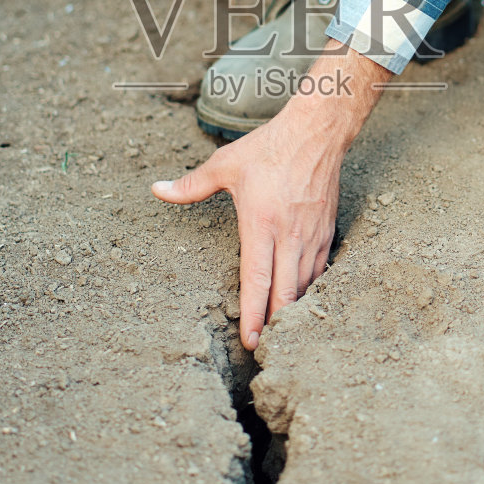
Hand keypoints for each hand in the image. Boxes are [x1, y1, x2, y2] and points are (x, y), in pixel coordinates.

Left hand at [152, 42, 388, 348]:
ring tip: (279, 335)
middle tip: (262, 350)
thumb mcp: (225, 165)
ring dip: (292, 312)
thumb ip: (190, 185)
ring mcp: (311, 237)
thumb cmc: (269, 148)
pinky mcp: (327, 234)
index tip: (249, 341)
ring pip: (305, 288)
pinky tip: (300, 302)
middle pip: (284, 294)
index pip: (257, 280)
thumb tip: (156, 190)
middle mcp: (289, 236)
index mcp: (261, 223)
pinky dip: (309, 292)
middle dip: (273, 326)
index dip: (254, 314)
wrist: (317, 133)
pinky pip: (319, 273)